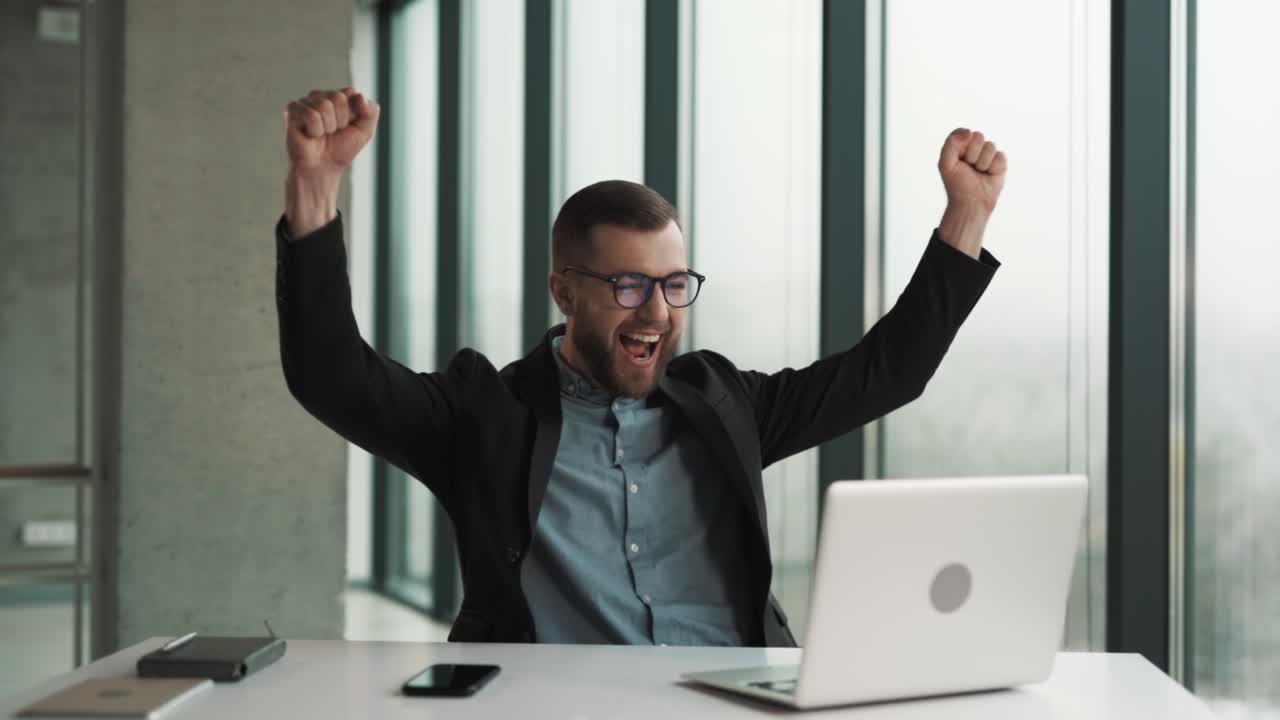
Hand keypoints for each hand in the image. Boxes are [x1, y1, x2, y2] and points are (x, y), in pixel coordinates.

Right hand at [282, 88, 380, 236]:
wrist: (322, 169)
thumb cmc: (341, 150)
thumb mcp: (365, 132)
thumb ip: (370, 111)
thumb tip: (359, 95)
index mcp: (339, 97)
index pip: (352, 93)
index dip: (353, 115)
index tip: (348, 127)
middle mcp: (321, 95)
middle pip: (338, 97)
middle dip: (341, 121)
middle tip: (333, 133)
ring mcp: (306, 101)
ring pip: (324, 105)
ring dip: (328, 127)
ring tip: (322, 135)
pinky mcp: (292, 109)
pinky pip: (311, 115)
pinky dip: (315, 130)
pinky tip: (310, 135)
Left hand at [936, 129, 1006, 257]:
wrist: (971, 202)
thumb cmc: (957, 184)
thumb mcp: (945, 164)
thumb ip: (951, 144)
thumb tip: (970, 132)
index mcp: (959, 146)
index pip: (962, 132)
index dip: (961, 143)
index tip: (958, 157)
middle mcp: (974, 147)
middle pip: (978, 136)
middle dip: (971, 154)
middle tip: (968, 167)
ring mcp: (988, 154)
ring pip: (990, 146)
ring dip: (982, 162)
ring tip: (978, 172)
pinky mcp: (1000, 162)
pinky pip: (1000, 156)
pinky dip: (993, 168)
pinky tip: (988, 175)